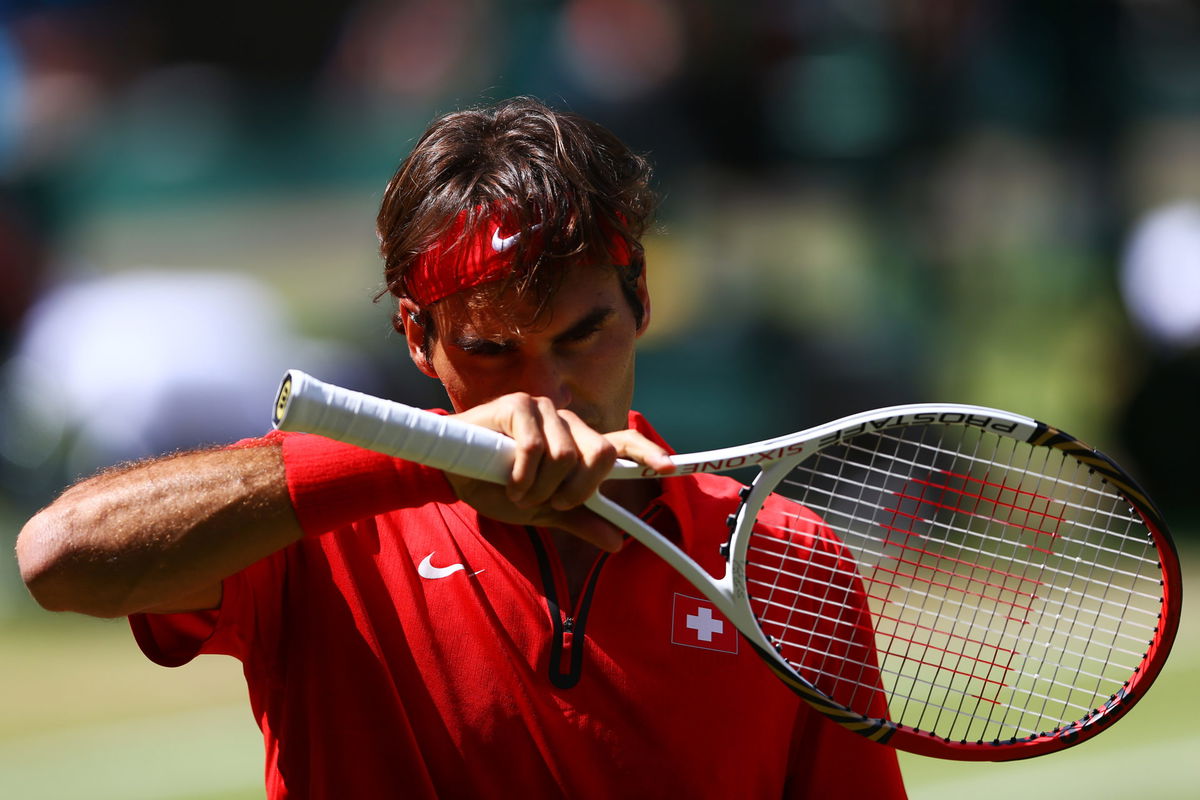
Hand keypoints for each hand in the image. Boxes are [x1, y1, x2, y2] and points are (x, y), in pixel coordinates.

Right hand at [446, 394, 674, 550]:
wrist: (451, 474)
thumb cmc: (498, 486)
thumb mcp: (544, 510)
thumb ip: (580, 519)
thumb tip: (617, 542)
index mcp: (580, 446)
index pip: (623, 442)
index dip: (648, 452)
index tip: (668, 468)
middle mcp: (569, 424)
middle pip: (600, 455)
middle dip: (577, 490)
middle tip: (550, 502)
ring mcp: (546, 410)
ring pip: (567, 457)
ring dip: (540, 487)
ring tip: (519, 489)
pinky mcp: (520, 405)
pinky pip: (535, 448)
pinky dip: (521, 476)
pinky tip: (506, 479)